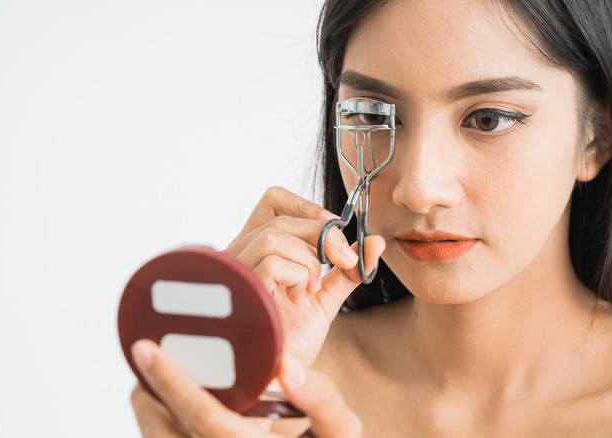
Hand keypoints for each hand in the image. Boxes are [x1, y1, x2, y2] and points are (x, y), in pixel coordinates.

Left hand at [130, 340, 361, 437]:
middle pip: (162, 432)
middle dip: (149, 393)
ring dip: (154, 411)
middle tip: (152, 358)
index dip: (171, 381)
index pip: (203, 417)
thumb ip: (321, 399)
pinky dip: (167, 425)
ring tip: (164, 381)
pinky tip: (182, 407)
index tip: (145, 349)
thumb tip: (286, 363)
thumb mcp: (340, 433)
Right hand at [224, 187, 384, 364]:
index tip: (335, 227)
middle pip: (280, 217)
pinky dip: (298, 276)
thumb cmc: (293, 339)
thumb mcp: (325, 297)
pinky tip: (297, 299)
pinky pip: (273, 262)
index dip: (306, 206)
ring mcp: (235, 273)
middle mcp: (238, 256)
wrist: (282, 379)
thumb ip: (347, 269)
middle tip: (345, 261)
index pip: (272, 201)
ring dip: (309, 261)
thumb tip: (376, 241)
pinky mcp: (240, 291)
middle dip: (323, 235)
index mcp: (256, 250)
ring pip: (275, 237)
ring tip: (311, 289)